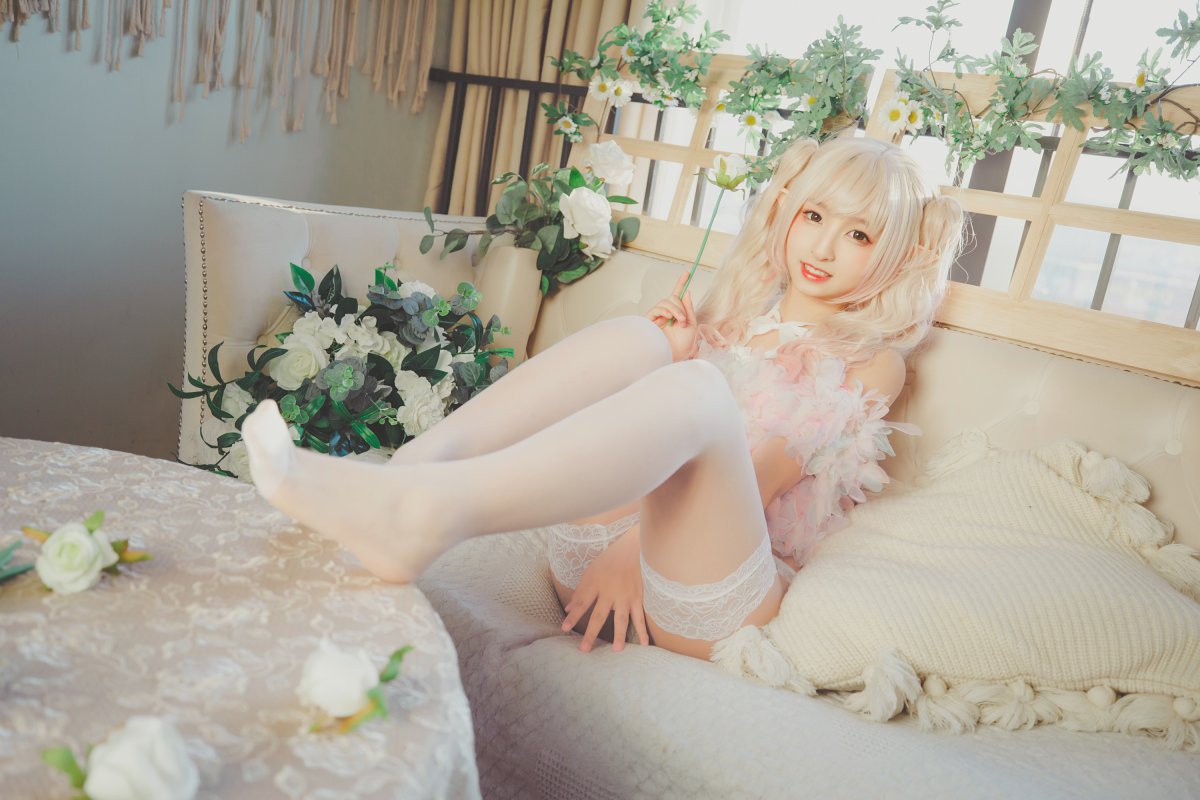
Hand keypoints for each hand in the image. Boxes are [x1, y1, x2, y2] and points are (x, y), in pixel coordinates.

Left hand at [560, 526, 649, 651]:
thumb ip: (580, 591)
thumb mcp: (590, 572)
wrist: (632, 549)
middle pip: (599, 616)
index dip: (573, 616)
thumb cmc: (609, 561)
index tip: (564, 628)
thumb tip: (568, 608)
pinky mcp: (638, 598)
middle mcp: (610, 592)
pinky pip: (640, 617)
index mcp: (595, 584)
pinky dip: (643, 630)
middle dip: (591, 633)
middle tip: (584, 649)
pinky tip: (644, 643)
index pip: (582, 603)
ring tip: (616, 650)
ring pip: (622, 619)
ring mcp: (625, 596)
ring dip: (619, 636)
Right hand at [645, 272, 698, 361]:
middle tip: (683, 319)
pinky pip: (657, 308)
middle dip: (680, 306)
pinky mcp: (650, 321)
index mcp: (677, 313)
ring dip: (675, 310)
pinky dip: (665, 311)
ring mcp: (658, 317)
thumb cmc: (684, 343)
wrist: (675, 355)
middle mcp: (667, 313)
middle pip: (672, 298)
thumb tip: (686, 291)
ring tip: (679, 322)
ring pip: (666, 302)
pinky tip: (668, 319)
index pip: (678, 295)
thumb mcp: (691, 323)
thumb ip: (688, 307)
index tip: (687, 273)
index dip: (681, 283)